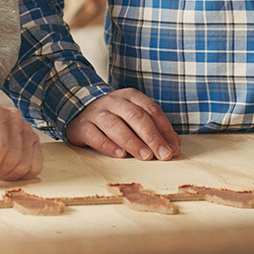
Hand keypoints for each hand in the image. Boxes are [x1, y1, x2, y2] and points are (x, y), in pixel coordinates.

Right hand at [64, 88, 181, 160]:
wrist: (79, 110)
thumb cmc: (114, 118)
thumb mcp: (134, 118)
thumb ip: (153, 129)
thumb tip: (173, 146)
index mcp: (131, 96)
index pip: (152, 111)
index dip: (165, 130)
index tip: (173, 149)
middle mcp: (114, 101)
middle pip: (136, 117)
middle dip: (152, 137)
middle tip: (163, 155)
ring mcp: (97, 112)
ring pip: (115, 125)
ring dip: (132, 142)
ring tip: (145, 156)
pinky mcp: (82, 126)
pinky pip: (95, 135)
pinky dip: (108, 145)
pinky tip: (120, 155)